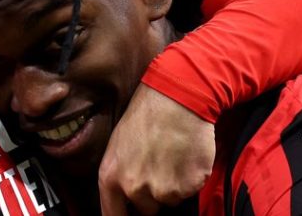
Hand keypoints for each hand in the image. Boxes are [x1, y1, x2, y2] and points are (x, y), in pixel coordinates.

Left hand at [98, 85, 214, 214]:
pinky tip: (186, 155)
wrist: (176, 97)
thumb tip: (125, 196)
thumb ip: (119, 176)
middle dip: (153, 193)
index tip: (130, 214)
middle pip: (146, 209)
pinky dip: (191, 178)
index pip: (112, 215)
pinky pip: (190, 191)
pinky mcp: (189, 185)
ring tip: (173, 155)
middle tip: (159, 164)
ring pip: (170, 200)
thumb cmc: (146, 115)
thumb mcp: (117, 145)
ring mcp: (163, 189)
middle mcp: (134, 188)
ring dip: (174, 184)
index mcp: (111, 177)